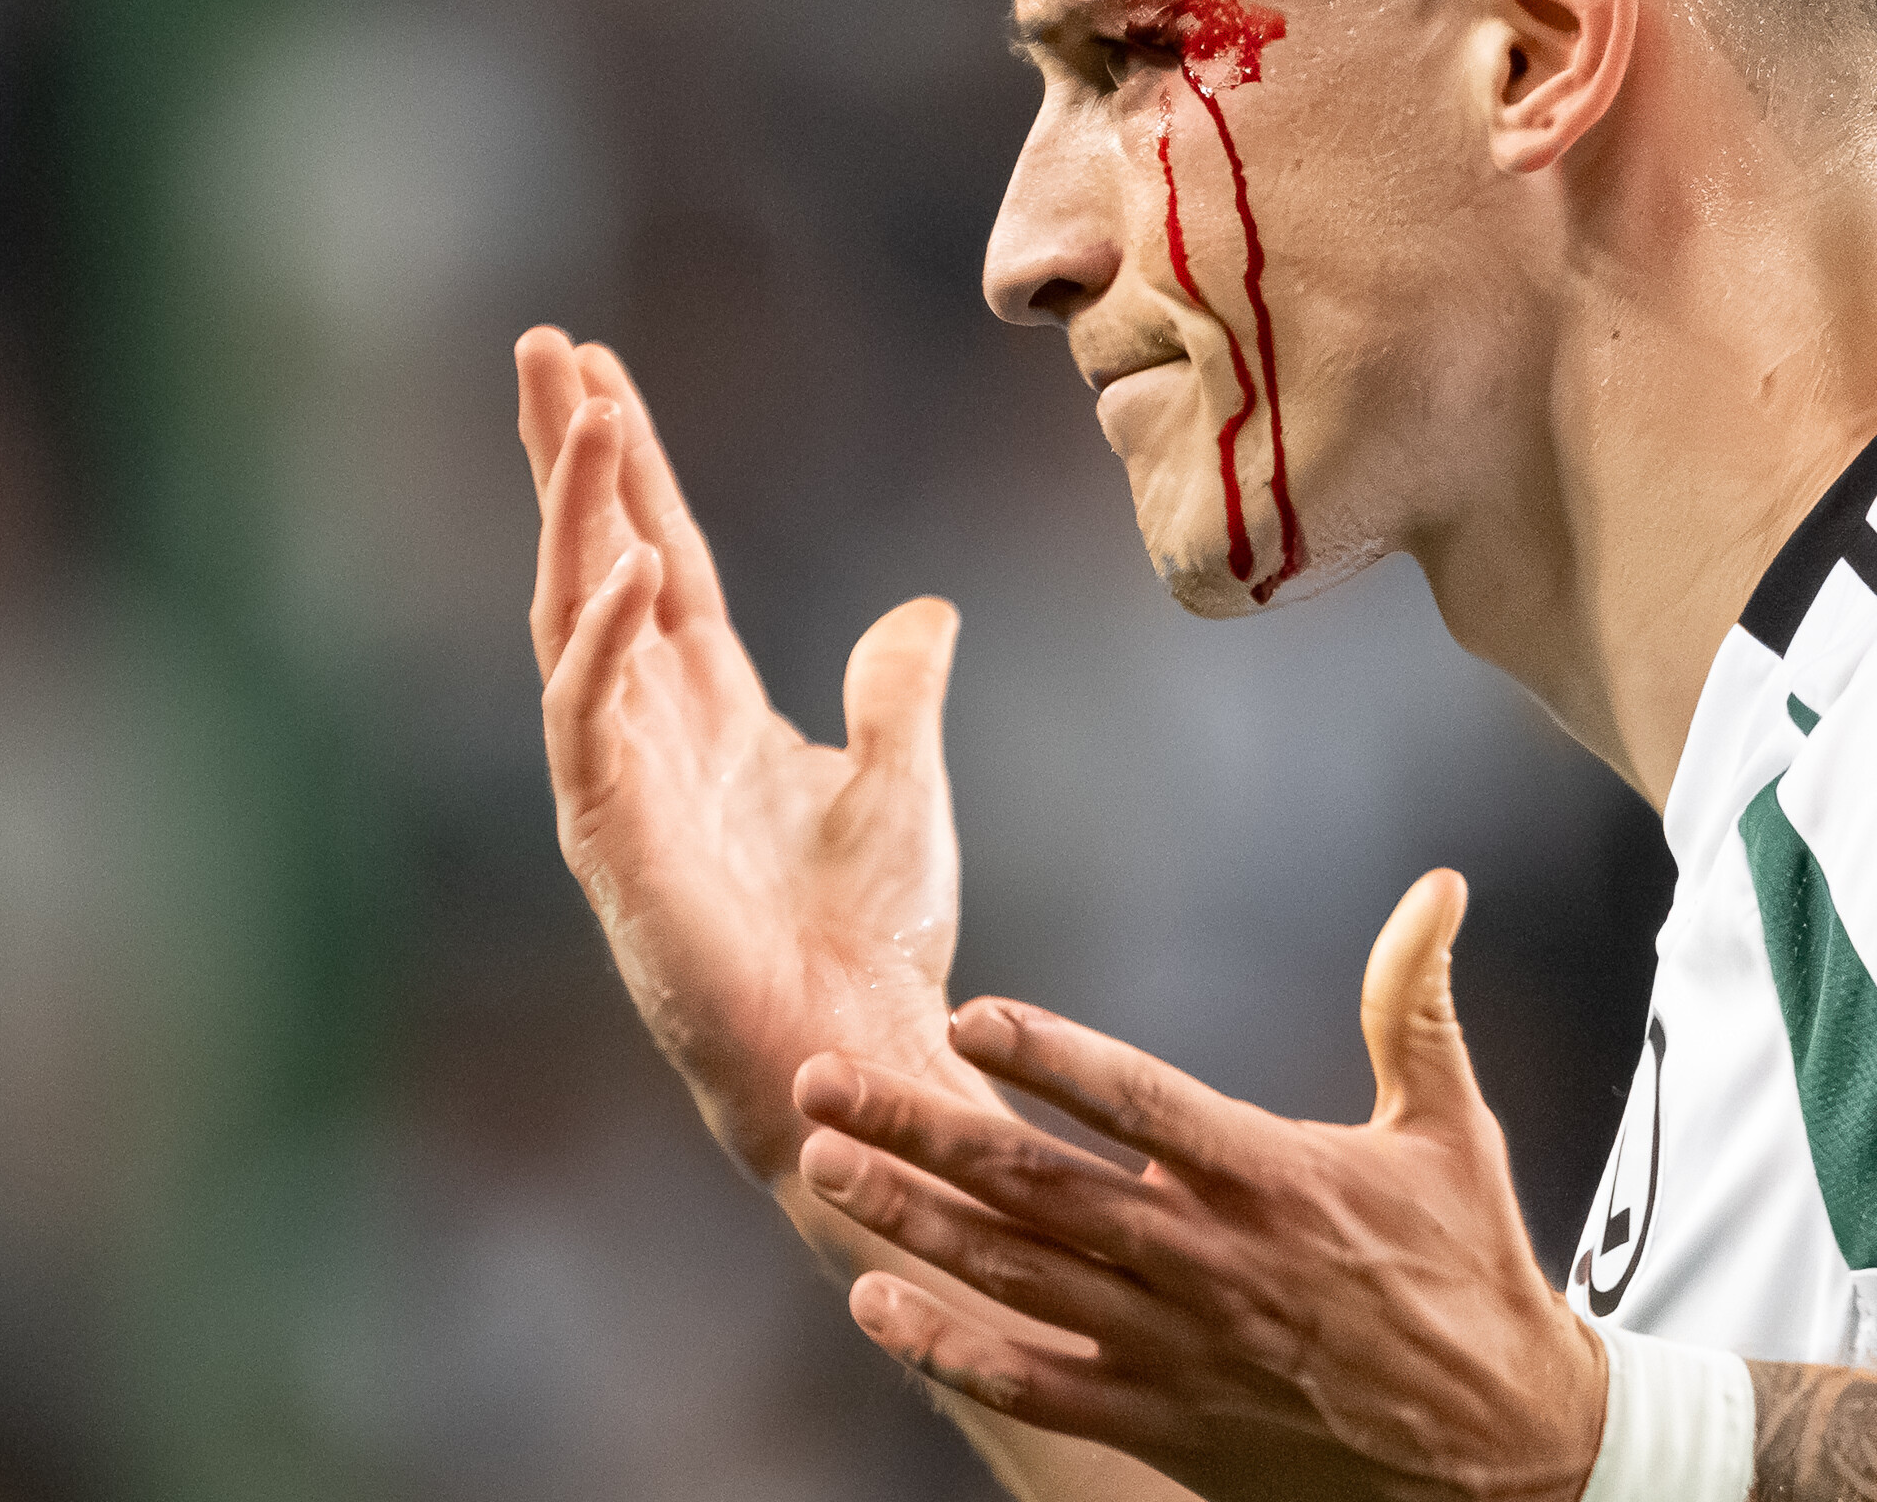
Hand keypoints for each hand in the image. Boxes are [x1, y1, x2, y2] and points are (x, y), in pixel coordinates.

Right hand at [517, 328, 971, 1179]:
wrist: (863, 1051)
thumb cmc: (875, 938)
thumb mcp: (901, 780)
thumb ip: (897, 689)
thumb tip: (923, 608)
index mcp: (713, 707)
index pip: (660, 556)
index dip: (633, 467)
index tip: (602, 373)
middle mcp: (653, 725)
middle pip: (596, 558)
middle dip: (571, 454)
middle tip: (543, 345)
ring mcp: (620, 776)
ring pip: (573, 613)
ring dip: (572, 512)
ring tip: (575, 407)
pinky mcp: (610, 836)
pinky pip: (587, 716)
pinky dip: (601, 637)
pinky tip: (624, 561)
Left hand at [792, 870, 1607, 1501]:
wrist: (1505, 1459)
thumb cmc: (1468, 1270)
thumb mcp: (1449, 1126)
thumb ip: (1415, 1000)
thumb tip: (1440, 883)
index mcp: (1269, 1177)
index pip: (1139, 1104)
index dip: (1053, 1060)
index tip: (968, 1018)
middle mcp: (1205, 1261)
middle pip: (1037, 1188)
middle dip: (919, 1129)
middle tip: (823, 1081)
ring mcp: (1174, 1348)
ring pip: (1015, 1277)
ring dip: (910, 1220)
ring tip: (822, 1162)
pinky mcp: (1162, 1421)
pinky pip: (1036, 1385)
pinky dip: (951, 1349)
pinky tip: (875, 1305)